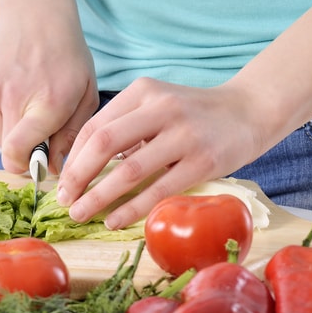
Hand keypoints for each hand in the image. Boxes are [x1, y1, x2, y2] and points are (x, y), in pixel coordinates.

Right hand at [0, 28, 97, 174]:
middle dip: (24, 149)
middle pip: (6, 150)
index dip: (25, 166)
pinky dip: (1, 115)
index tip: (36, 163)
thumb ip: (71, 137)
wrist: (36, 20)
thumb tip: (54, 168)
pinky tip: (15, 94)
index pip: (16, 153)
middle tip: (40, 129)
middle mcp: (12, 99)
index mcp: (45, 105)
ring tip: (28, 105)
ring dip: (13, 131)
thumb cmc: (66, 59)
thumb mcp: (85, 97)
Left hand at [56, 78, 267, 228]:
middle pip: (103, 144)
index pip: (94, 127)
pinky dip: (131, 208)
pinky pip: (158, 189)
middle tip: (64, 201)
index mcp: (143, 91)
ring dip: (98, 196)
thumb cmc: (194, 115)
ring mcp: (184, 134)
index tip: (61, 183)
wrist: (251, 111)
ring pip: (128, 170)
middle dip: (77, 176)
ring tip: (81, 214)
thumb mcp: (157, 106)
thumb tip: (83, 167)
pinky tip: (114, 221)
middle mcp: (161, 107)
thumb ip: (125, 128)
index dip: (72, 158)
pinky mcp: (203, 160)